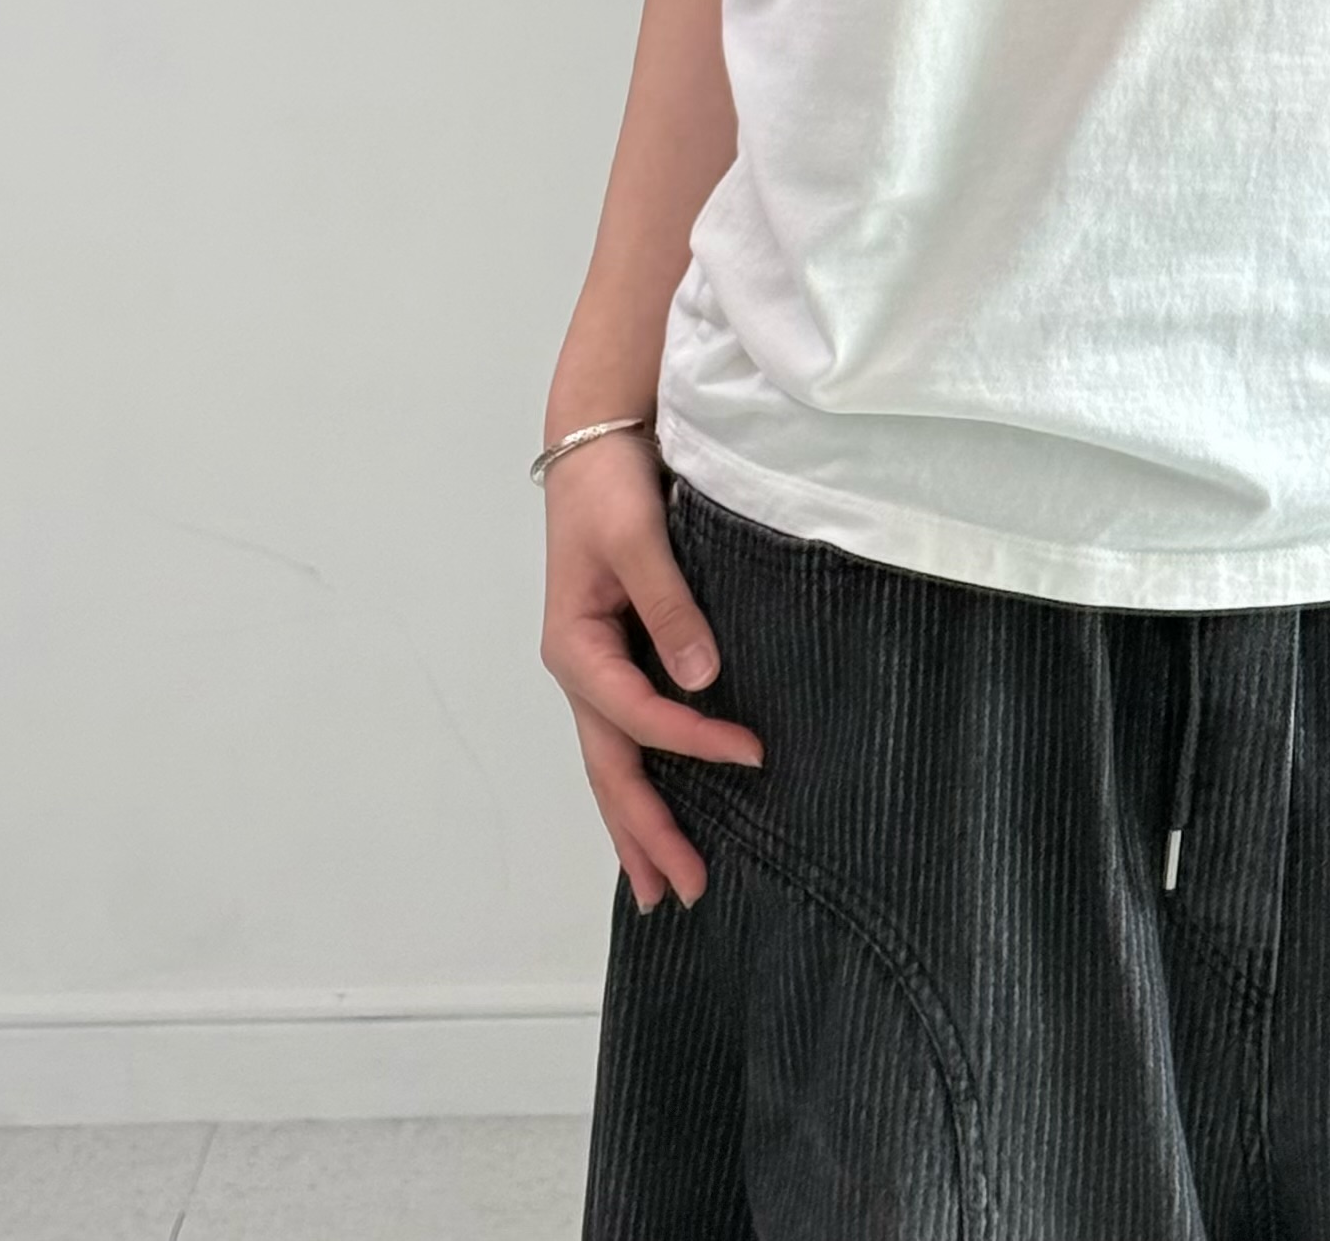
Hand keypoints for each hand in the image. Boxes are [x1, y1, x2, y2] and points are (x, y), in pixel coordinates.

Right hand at [537, 428, 763, 913]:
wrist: (594, 438)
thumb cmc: (609, 486)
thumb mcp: (639, 537)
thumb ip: (669, 604)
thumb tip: (704, 678)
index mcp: (576, 647)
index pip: (638, 715)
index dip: (693, 739)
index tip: (753, 753)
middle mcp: (580, 668)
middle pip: (610, 767)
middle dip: (644, 832)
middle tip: (683, 892)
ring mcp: (595, 667)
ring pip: (613, 761)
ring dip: (637, 822)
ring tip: (660, 884)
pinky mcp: (616, 654)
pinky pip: (626, 733)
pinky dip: (640, 778)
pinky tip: (658, 811)